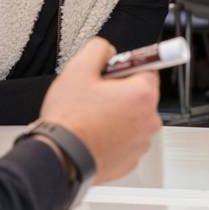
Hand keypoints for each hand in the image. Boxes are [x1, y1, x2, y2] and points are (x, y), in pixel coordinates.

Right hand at [39, 37, 161, 183]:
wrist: (59, 159)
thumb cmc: (69, 121)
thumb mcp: (78, 69)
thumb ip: (98, 49)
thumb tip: (107, 50)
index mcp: (142, 95)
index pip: (147, 67)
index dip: (125, 66)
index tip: (114, 70)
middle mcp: (149, 120)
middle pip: (140, 94)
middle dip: (121, 91)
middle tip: (95, 95)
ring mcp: (141, 143)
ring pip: (133, 118)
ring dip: (118, 114)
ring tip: (91, 117)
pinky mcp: (131, 160)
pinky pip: (127, 139)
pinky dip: (114, 136)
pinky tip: (93, 133)